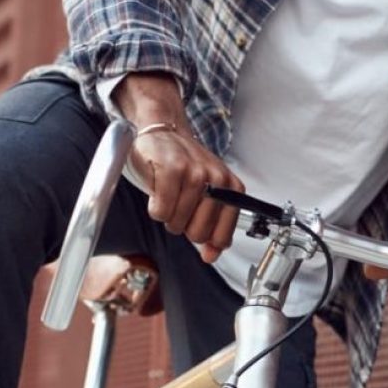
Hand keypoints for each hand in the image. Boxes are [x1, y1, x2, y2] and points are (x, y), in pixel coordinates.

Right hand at [116, 74, 243, 261]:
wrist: (162, 131)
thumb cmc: (182, 165)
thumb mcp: (205, 197)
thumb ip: (211, 228)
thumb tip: (211, 256)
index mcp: (232, 189)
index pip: (222, 237)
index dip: (204, 237)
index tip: (194, 223)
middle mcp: (218, 180)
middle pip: (198, 234)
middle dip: (182, 225)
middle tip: (178, 204)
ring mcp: (196, 174)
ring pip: (177, 224)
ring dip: (167, 214)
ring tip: (168, 193)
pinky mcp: (172, 170)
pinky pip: (161, 212)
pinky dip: (154, 207)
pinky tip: (157, 190)